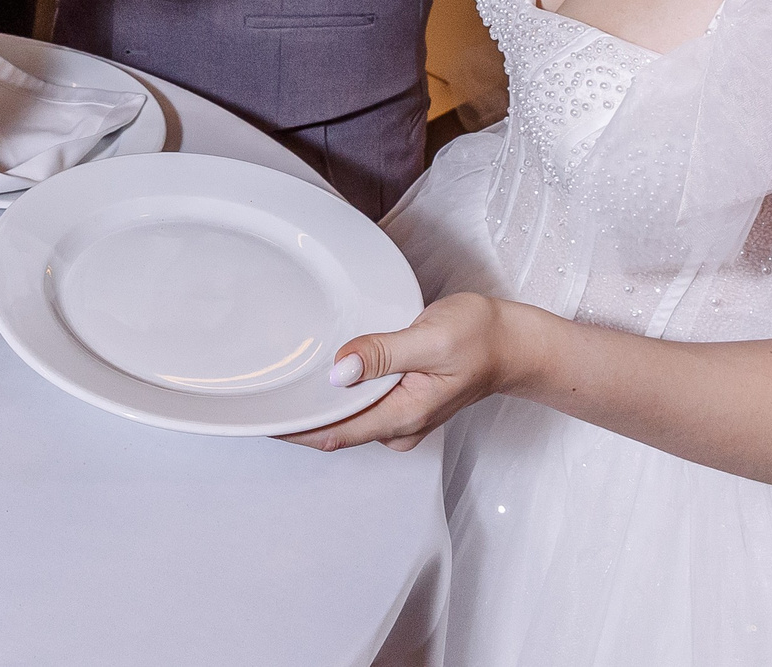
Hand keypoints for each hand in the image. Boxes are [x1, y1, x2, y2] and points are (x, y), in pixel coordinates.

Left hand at [280, 294, 537, 453]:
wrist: (515, 343)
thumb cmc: (480, 337)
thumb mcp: (431, 338)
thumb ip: (384, 353)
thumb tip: (338, 370)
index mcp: (402, 416)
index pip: (332, 434)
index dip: (292, 429)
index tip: (258, 417)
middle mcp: (398, 425)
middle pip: (333, 431)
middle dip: (297, 418)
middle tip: (255, 394)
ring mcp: (401, 416)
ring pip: (345, 419)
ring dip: (315, 407)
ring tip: (277, 384)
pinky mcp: (403, 401)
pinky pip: (360, 406)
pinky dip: (336, 397)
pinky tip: (319, 377)